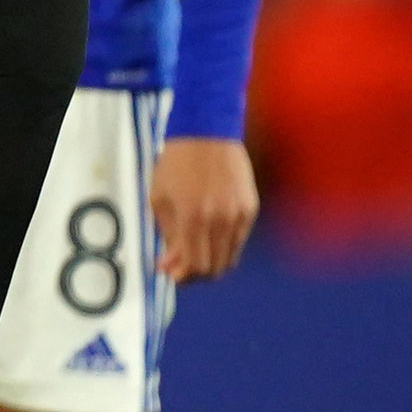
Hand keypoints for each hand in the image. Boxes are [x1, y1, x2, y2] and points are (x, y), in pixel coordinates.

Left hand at [153, 134, 259, 283]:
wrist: (207, 134)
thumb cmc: (176, 165)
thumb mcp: (160, 200)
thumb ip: (167, 236)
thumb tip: (169, 266)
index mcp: (193, 217)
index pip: (195, 266)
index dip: (182, 277)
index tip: (171, 273)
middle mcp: (220, 219)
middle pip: (214, 268)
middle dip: (195, 274)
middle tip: (181, 266)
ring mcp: (239, 214)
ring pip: (229, 257)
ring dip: (210, 262)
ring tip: (193, 251)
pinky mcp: (251, 208)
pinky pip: (239, 240)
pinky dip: (223, 246)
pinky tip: (208, 236)